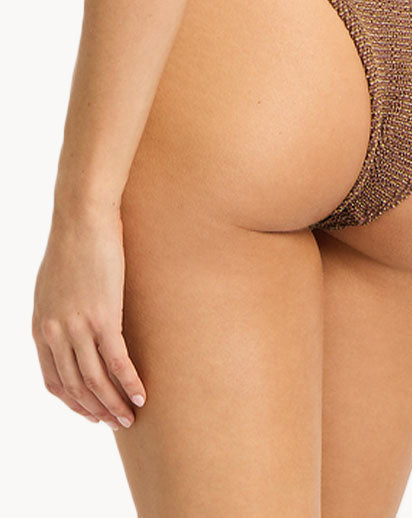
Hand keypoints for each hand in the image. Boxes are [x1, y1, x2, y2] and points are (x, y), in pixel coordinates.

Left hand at [32, 207, 145, 430]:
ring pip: (95, 380)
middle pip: (75, 386)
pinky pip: (117, 361)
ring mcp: (78, 327)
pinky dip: (129, 383)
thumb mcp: (53, 284)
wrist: (81, 218)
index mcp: (40, 327)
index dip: (73, 402)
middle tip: (114, 422)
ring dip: (113, 404)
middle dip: (95, 410)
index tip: (91, 412)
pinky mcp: (103, 316)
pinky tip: (142, 395)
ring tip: (130, 418)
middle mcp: (55, 333)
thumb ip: (57, 312)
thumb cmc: (71, 243)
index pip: (53, 381)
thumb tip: (69, 324)